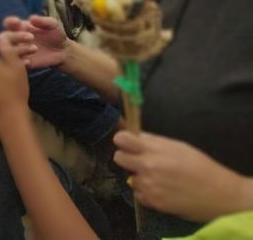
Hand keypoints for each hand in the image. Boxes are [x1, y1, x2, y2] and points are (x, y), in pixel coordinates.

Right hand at [2, 15, 68, 68]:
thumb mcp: (53, 25)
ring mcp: (19, 51)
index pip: (8, 23)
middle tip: (31, 37)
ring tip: (35, 48)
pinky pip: (15, 64)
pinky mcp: (23, 63)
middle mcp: (16, 39)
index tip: (17, 22)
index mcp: (21, 27)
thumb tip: (31, 18)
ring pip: (7, 51)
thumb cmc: (56, 35)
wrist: (63, 52)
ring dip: (19, 49)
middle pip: (4, 37)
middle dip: (15, 36)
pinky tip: (29, 61)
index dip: (9, 22)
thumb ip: (43, 21)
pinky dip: (20, 63)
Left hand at [113, 131, 252, 221]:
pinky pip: (139, 194)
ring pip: (130, 178)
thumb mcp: (179, 146)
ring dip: (140, 177)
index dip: (123, 140)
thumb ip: (154, 141)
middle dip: (127, 157)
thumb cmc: (202, 167)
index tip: (128, 143)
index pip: (121, 139)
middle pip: (118, 158)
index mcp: (155, 150)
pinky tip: (163, 190)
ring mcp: (149, 186)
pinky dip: (147, 193)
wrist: (220, 195)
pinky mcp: (153, 202)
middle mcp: (148, 167)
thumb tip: (135, 135)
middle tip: (141, 160)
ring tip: (160, 178)